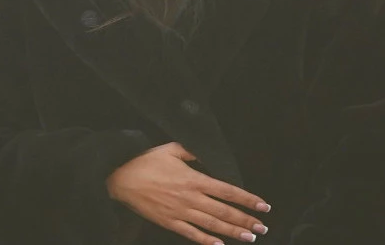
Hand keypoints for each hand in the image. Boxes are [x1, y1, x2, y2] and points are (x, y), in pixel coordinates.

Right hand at [107, 142, 270, 244]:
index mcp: (193, 178)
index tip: (262, 205)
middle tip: (262, 228)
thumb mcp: (172, 148)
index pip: (227, 190)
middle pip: (223, 211)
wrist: (121, 178)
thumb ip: (193, 151)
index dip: (246, 198)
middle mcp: (190, 197)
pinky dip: (206, 241)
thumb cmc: (146, 161)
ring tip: (249, 237)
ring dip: (232, 232)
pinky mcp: (169, 222)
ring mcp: (180, 212)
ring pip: (211, 224)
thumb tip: (208, 153)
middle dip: (245, 220)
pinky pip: (191, 234)